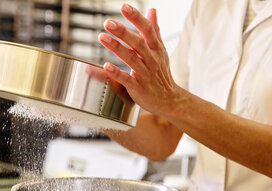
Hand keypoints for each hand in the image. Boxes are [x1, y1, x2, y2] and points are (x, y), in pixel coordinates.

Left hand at [98, 3, 182, 117]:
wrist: (169, 100)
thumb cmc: (162, 74)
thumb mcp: (160, 51)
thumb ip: (154, 31)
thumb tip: (153, 11)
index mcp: (156, 49)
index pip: (148, 30)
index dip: (136, 17)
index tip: (124, 7)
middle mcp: (151, 60)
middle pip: (138, 43)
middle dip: (123, 32)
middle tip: (108, 23)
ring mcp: (145, 74)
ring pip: (131, 59)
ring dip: (116, 48)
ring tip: (102, 38)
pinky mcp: (138, 87)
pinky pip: (126, 79)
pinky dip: (116, 72)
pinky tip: (106, 66)